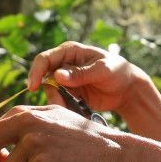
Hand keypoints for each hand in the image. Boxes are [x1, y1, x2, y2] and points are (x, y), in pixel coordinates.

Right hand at [26, 42, 152, 114]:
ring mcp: (66, 80)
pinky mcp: (69, 94)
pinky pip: (59, 101)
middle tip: (60, 104)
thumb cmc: (117, 71)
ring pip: (50, 92)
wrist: (127, 89)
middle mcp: (64, 64)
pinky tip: (77, 109)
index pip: (44, 59)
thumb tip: (56, 76)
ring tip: (74, 106)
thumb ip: (80, 74)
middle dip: (49, 92)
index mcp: (69, 52)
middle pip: (43, 77)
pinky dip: (64, 107)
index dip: (36, 72)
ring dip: (57, 101)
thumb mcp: (101, 71)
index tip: (33, 87)